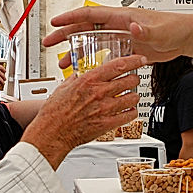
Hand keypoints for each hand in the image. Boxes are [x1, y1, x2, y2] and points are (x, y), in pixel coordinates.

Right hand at [21, 54, 144, 166]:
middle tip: (133, 80)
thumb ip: (74, 79)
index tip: (140, 59)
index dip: (133, 61)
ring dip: (134, 96)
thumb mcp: (62, 88)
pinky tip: (129, 111)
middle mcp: (99, 93)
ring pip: (133, 98)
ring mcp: (105, 109)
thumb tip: (78, 75)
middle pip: (130, 80)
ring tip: (132, 96)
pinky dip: (132, 112)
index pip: (118, 65)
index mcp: (89, 80)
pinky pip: (129, 115)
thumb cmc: (54, 113)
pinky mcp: (108, 124)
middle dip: (134, 79)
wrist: (51, 133)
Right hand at [43, 7, 182, 64]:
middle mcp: (118, 25)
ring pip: (92, 43)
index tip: (55, 22)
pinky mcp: (127, 48)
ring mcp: (121, 37)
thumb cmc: (174, 29)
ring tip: (62, 63)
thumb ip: (146, 31)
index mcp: (122, 17)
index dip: (71, 18)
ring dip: (76, 51)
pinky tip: (88, 72)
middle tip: (49, 42)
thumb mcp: (159, 32)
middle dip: (65, 34)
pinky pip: (105, 54)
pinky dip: (94, 62)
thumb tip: (134, 28)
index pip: (90, 14)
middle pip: (85, 28)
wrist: (185, 37)